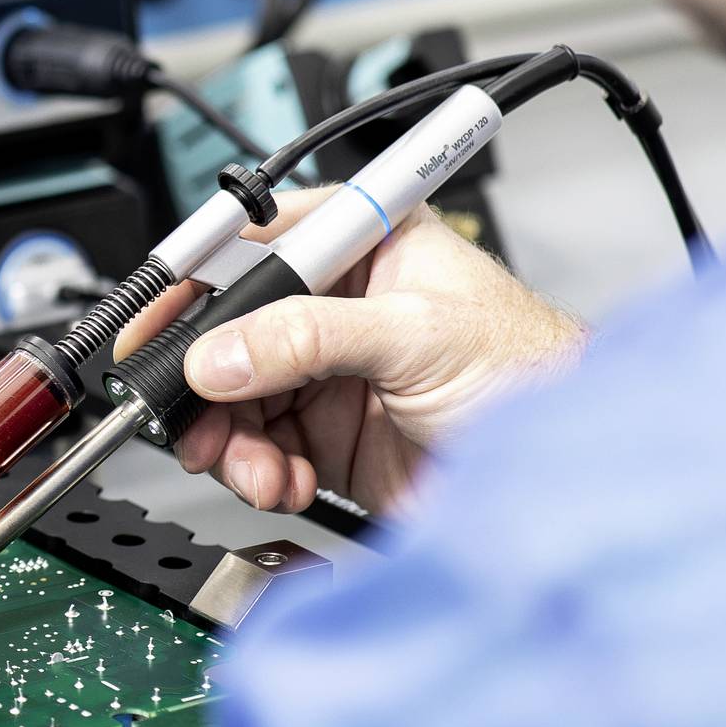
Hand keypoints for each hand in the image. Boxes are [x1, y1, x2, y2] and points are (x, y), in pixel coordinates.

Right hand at [117, 192, 584, 516]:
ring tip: (256, 467)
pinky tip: (287, 482)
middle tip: (190, 416)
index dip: (197, 282)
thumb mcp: (416, 336)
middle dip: (206, 380)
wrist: (569, 476)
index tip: (155, 324)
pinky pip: (260, 451)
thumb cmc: (534, 375)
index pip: (255, 245)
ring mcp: (330, 375)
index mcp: (366, 244)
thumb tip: (218, 355)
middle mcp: (340, 304)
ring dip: (231, 439)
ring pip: (234, 398)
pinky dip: (259, 473)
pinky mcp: (329, 440)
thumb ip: (308, 338)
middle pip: (230, 331)